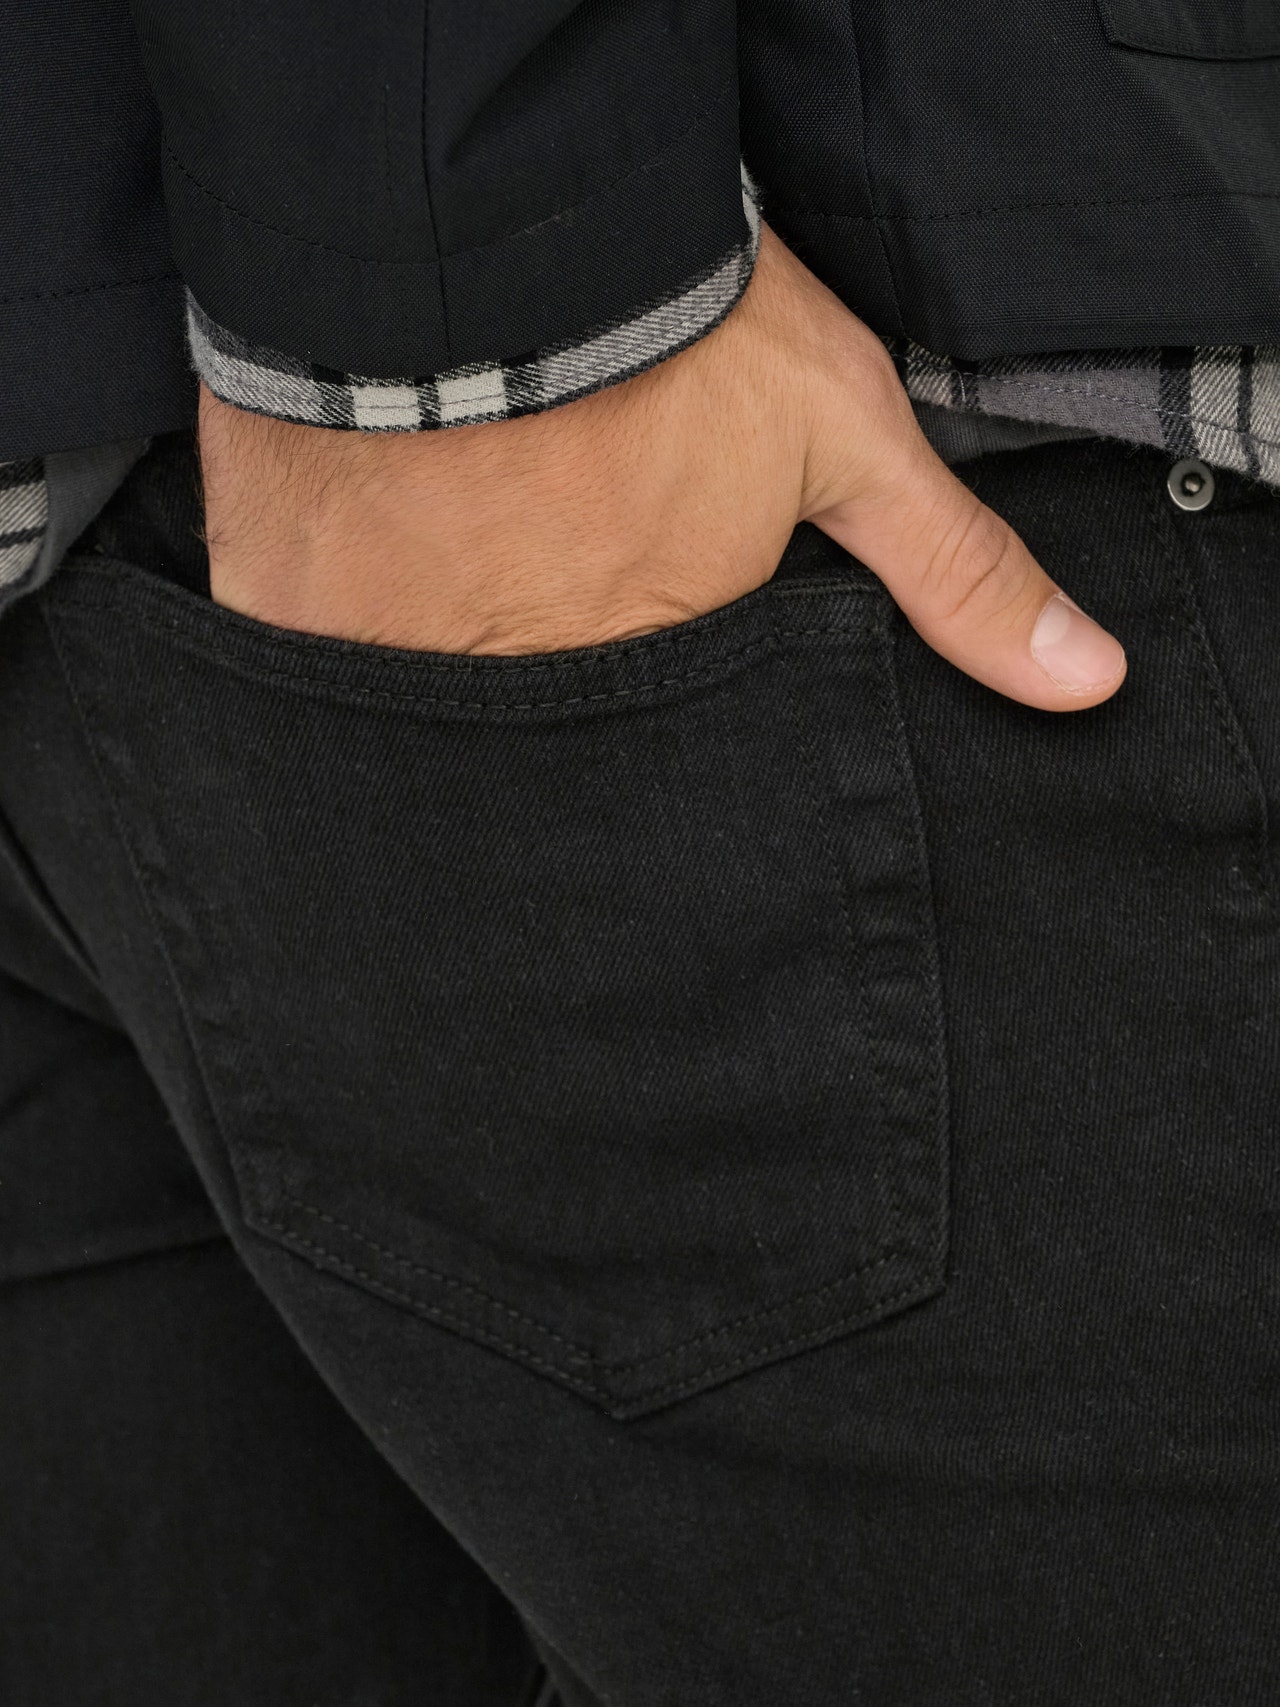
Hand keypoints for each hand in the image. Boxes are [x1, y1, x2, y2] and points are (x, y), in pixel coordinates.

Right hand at [200, 222, 1124, 708]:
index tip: (628, 640)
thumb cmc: (668, 334)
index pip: (665, 753)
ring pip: (419, 718)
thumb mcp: (844, 438)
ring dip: (434, 666)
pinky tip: (351, 579)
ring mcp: (389, 660)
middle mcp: (520, 695)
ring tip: (444, 582)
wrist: (466, 232)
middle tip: (534, 602)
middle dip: (547, 702)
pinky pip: (302, 667)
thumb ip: (956, 572)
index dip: (655, 700)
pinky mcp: (284, 605)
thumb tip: (1087, 687)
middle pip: (541, 745)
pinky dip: (324, 638)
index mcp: (650, 665)